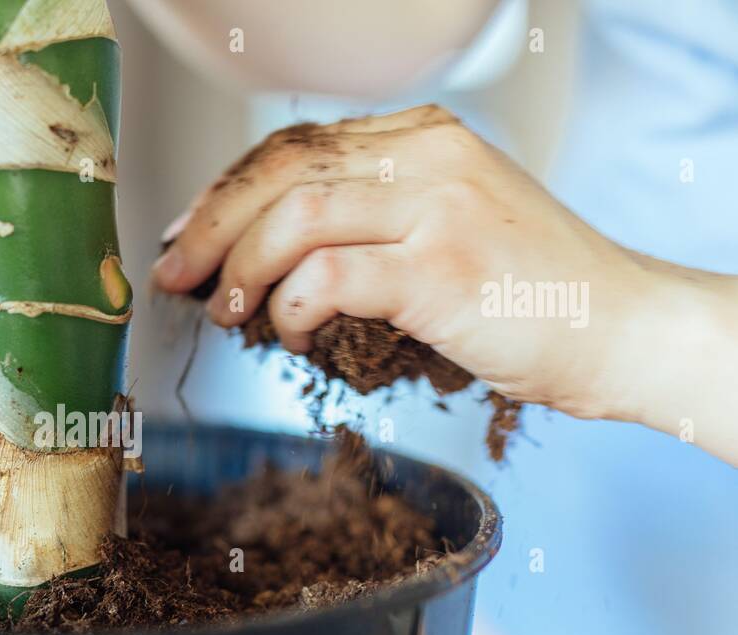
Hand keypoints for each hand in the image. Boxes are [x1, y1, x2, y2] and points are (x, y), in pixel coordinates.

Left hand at [151, 105, 730, 433]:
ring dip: (240, 269)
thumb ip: (370, 222)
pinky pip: (328, 276)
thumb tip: (265, 259)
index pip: (295, 146)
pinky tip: (289, 334)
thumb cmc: (530, 292)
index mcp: (421, 137)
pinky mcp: (441, 267)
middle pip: (280, 171)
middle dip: (209, 224)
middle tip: (175, 273)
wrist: (622, 328)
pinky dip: (290, 308)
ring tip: (225, 311)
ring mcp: (436, 207)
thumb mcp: (447, 226)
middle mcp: (426, 156)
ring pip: (294, 217)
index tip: (186, 232)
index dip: (225, 190)